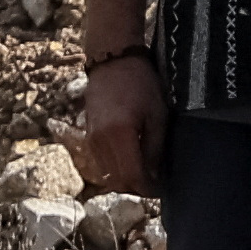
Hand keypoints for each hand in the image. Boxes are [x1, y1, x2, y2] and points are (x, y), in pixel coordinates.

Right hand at [79, 49, 165, 196]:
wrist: (112, 60)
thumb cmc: (140, 83)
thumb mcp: (157, 114)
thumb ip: (155, 148)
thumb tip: (156, 174)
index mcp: (119, 134)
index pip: (132, 176)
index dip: (148, 188)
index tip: (162, 189)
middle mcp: (100, 141)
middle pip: (117, 181)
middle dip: (137, 187)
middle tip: (156, 184)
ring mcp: (91, 139)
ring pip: (107, 175)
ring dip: (125, 180)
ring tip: (145, 173)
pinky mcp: (88, 135)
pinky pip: (101, 163)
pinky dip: (116, 169)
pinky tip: (131, 160)